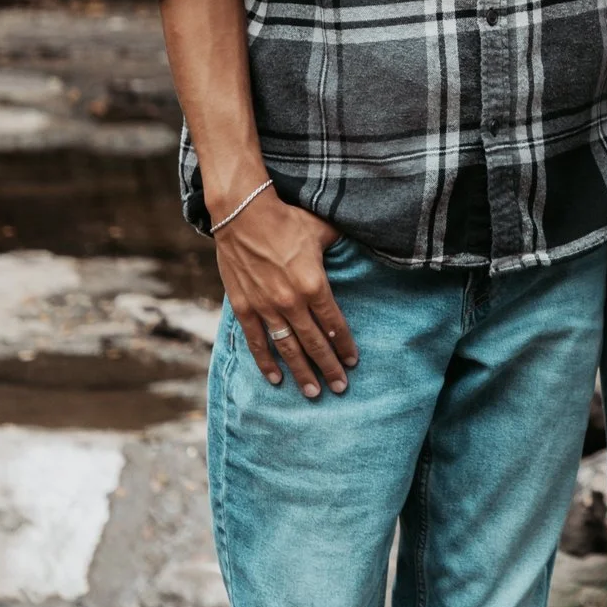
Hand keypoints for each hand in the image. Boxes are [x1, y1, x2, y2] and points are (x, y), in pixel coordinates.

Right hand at [214, 187, 358, 398]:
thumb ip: (342, 246)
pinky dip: (266, 362)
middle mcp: (291, 302)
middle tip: (340, 388)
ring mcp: (266, 307)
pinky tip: (276, 379)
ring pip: (287, 349)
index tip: (353, 362)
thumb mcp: (323, 230)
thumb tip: (364, 243)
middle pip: (315, 343)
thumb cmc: (286, 219)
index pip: (335, 324)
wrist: (242, 214)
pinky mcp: (244, 308)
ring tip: (313, 393)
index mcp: (314, 284)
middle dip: (329, 368)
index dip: (345, 345)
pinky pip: (256, 342)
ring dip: (301, 373)